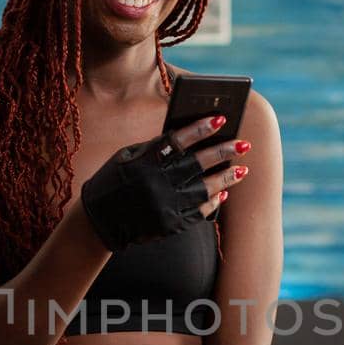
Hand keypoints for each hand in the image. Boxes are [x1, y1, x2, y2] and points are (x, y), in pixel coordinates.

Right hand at [80, 113, 251, 251]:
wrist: (99, 221)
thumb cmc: (114, 181)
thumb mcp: (127, 158)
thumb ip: (155, 148)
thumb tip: (190, 137)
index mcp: (143, 162)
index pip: (177, 141)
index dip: (199, 129)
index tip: (220, 119)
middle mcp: (156, 184)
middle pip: (196, 164)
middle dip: (222, 152)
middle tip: (244, 144)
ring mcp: (164, 206)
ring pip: (204, 189)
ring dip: (225, 178)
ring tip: (242, 170)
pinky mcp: (169, 225)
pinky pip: (198, 211)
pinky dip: (212, 201)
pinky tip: (224, 192)